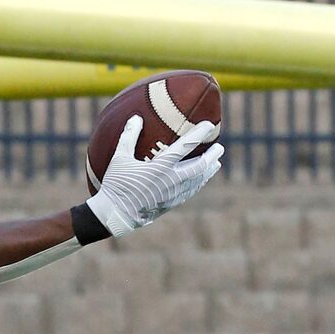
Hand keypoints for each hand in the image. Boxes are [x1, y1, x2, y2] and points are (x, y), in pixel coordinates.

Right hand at [87, 114, 222, 236]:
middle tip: (220, 147)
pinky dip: (197, 184)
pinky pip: (189, 192)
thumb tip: (136, 117)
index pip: (185, 147)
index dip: (199, 134)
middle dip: (211, 156)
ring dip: (208, 171)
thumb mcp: (119, 159)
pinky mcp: (169, 204)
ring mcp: (171, 194)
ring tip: (216, 163)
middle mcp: (170, 181)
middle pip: (199, 167)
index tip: (209, 125)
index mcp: (160, 167)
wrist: (114, 215)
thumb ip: (129, 137)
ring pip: (197, 181)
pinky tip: (200, 180)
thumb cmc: (115, 185)